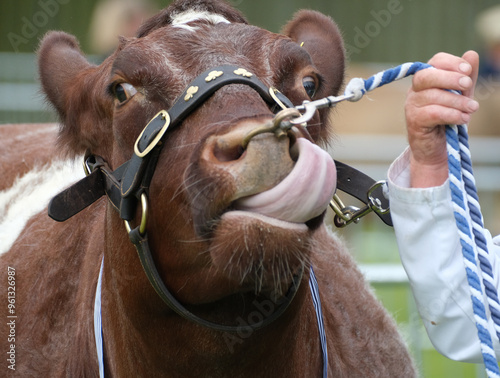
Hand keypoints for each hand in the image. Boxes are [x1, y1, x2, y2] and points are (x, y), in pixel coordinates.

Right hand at [405, 51, 479, 187]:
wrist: (436, 150)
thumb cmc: (447, 121)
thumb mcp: (461, 96)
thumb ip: (466, 78)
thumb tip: (471, 54)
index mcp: (426, 81)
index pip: (435, 61)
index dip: (451, 63)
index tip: (468, 70)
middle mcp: (414, 91)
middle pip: (426, 75)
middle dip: (449, 78)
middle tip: (467, 85)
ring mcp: (411, 106)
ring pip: (433, 96)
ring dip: (457, 101)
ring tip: (472, 108)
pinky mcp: (414, 121)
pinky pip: (434, 113)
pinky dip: (452, 115)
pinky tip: (464, 119)